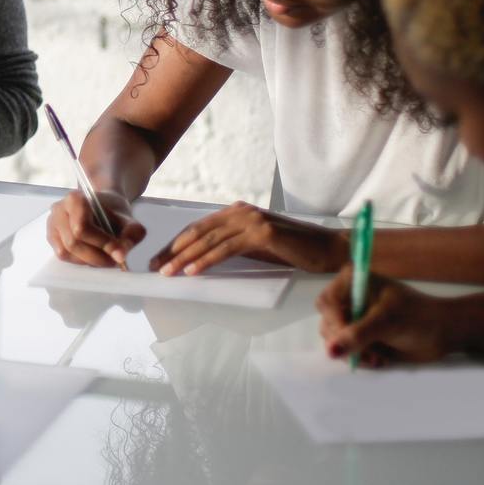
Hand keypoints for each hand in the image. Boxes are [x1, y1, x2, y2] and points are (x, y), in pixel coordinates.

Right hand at [46, 187, 142, 267]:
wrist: (103, 206)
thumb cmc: (113, 211)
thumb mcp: (128, 219)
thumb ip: (131, 234)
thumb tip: (120, 256)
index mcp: (74, 199)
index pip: (82, 227)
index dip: (101, 243)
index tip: (119, 253)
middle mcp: (58, 210)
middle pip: (73, 242)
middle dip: (96, 256)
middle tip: (114, 261)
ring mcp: (52, 224)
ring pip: (66, 252)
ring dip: (88, 260)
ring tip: (106, 258)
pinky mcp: (51, 237)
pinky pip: (63, 255)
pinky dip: (80, 260)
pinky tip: (93, 256)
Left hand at [147, 202, 346, 276]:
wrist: (329, 249)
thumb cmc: (293, 250)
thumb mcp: (255, 246)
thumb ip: (232, 245)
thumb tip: (203, 257)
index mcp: (236, 212)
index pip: (199, 228)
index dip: (176, 244)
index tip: (159, 259)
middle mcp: (241, 211)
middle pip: (198, 232)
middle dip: (173, 251)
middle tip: (154, 267)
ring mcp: (251, 220)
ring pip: (209, 240)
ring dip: (185, 258)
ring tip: (168, 273)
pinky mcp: (262, 232)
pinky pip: (226, 248)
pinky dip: (207, 260)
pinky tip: (193, 271)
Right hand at [317, 269, 462, 366]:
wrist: (442, 333)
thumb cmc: (418, 318)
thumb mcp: (387, 322)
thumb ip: (357, 335)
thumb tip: (331, 350)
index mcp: (353, 282)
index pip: (327, 302)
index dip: (334, 322)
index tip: (348, 338)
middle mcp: (350, 297)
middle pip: (327, 322)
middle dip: (345, 340)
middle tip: (367, 350)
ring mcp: (354, 317)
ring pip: (335, 339)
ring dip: (354, 352)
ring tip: (377, 356)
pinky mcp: (360, 335)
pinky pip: (346, 350)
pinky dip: (360, 357)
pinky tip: (378, 359)